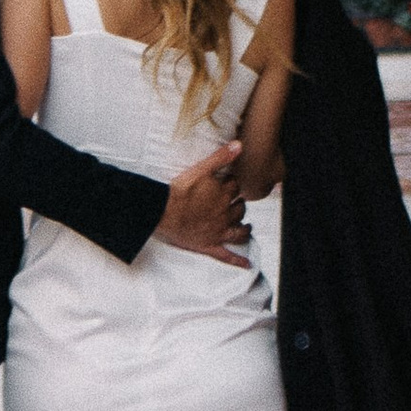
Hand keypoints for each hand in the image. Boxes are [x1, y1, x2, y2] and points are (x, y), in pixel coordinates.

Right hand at [156, 142, 252, 266]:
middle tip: (235, 203)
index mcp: (223, 195)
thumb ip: (220, 157)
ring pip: (239, 230)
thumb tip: (239, 145)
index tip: (229, 183)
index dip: (232, 184)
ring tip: (246, 226)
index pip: (235, 187)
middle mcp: (225, 214)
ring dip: (244, 228)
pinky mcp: (210, 245)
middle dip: (239, 204)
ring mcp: (219, 231)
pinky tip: (247, 265)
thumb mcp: (200, 169)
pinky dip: (238, 261)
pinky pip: (227, 255)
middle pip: (240, 208)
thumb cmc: (179, 192)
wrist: (163, 213)